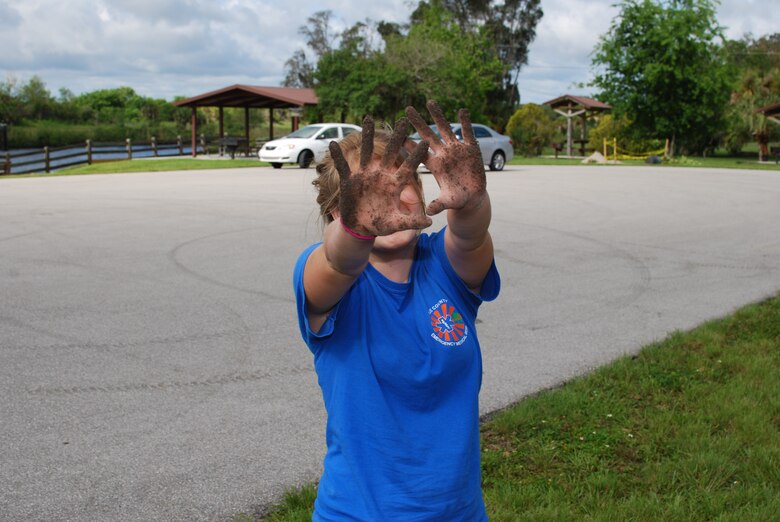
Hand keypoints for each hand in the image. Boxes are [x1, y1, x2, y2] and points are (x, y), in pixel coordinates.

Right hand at [329, 116, 431, 236]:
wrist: (361, 229)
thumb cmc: (381, 224)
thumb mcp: (396, 224)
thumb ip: (411, 222)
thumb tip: (429, 222)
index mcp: (395, 184)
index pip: (408, 167)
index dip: (415, 156)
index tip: (425, 143)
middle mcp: (381, 175)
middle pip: (390, 153)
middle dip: (397, 137)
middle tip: (404, 120)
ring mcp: (365, 176)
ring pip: (366, 152)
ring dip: (367, 136)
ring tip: (368, 118)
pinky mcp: (350, 180)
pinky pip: (343, 166)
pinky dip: (337, 156)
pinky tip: (332, 144)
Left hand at [406, 100, 486, 214]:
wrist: (472, 197)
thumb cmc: (456, 200)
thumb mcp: (448, 202)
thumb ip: (439, 205)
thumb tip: (430, 212)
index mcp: (435, 165)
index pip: (419, 152)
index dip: (409, 143)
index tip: (397, 133)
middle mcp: (443, 154)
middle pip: (429, 135)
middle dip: (418, 123)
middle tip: (407, 109)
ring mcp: (457, 150)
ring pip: (446, 129)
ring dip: (438, 116)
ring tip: (430, 102)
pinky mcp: (471, 149)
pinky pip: (468, 133)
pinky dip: (466, 122)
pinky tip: (462, 110)